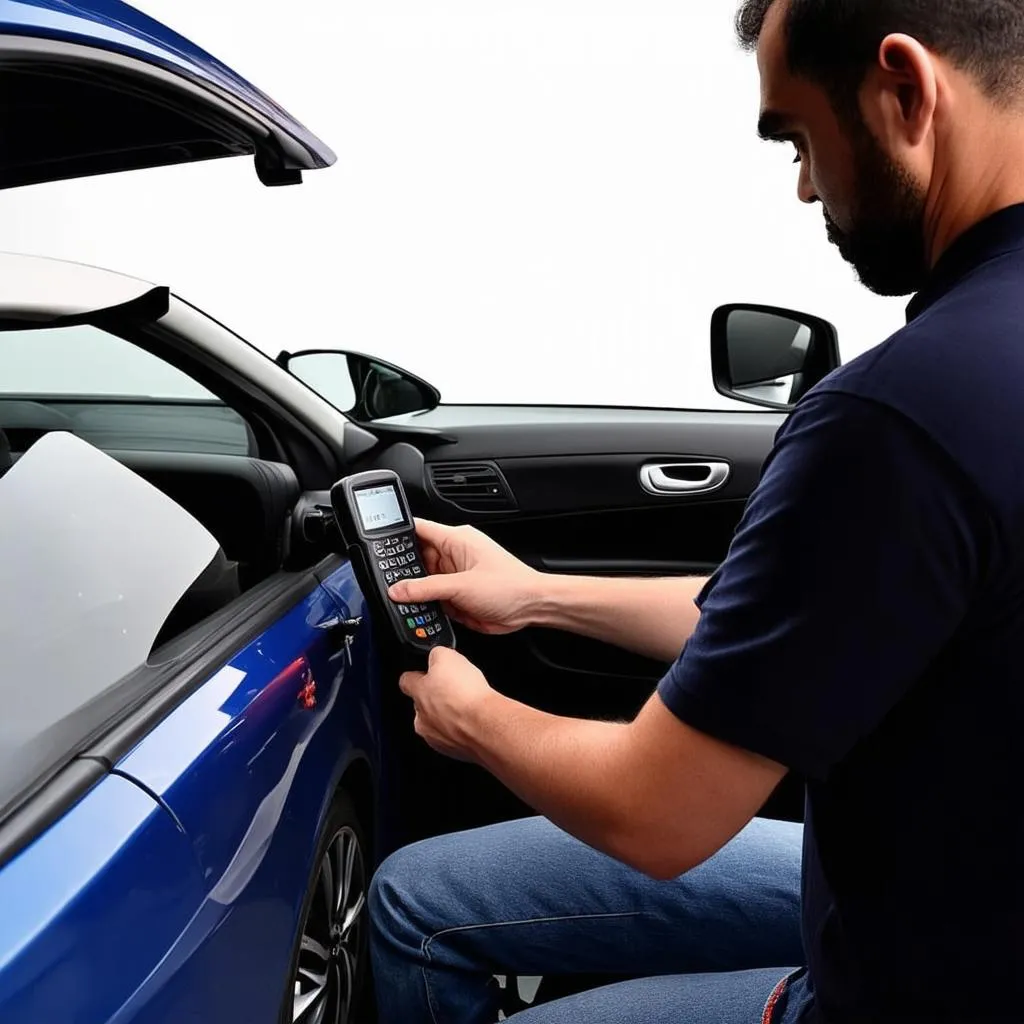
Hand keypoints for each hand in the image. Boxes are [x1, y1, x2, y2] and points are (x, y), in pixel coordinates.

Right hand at [388, 519, 541, 633]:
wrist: (532, 608)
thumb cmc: (510, 586)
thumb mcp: (462, 586)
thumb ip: (427, 588)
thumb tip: (399, 589)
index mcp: (456, 540)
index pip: (419, 529)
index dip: (397, 534)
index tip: (377, 543)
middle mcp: (454, 555)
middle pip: (416, 558)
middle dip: (403, 570)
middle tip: (386, 581)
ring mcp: (455, 576)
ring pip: (423, 581)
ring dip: (414, 592)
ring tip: (401, 599)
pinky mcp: (457, 596)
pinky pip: (433, 598)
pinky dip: (425, 605)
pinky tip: (418, 612)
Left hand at [399, 646, 495, 761]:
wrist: (484, 726)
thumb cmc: (466, 696)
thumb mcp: (448, 657)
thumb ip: (437, 655)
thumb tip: (436, 655)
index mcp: (418, 693)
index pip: (406, 681)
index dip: (416, 675)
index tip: (425, 673)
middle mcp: (422, 718)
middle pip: (422, 705)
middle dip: (436, 698)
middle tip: (455, 690)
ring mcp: (436, 737)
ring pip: (438, 724)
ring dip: (449, 716)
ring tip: (467, 707)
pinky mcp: (453, 751)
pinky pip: (454, 738)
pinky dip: (462, 731)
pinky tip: (473, 722)